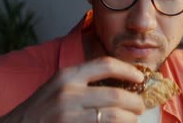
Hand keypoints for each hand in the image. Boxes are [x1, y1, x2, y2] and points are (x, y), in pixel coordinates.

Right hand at [0, 57, 144, 122]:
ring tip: (132, 119)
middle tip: (140, 106)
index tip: (141, 78)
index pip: (106, 65)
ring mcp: (69, 116)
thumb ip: (85, 81)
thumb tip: (122, 82)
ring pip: (114, 117)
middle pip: (115, 95)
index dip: (128, 70)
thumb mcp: (59, 86)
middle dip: (135, 102)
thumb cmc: (41, 108)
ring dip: (129, 119)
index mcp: (67, 76)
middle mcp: (68, 94)